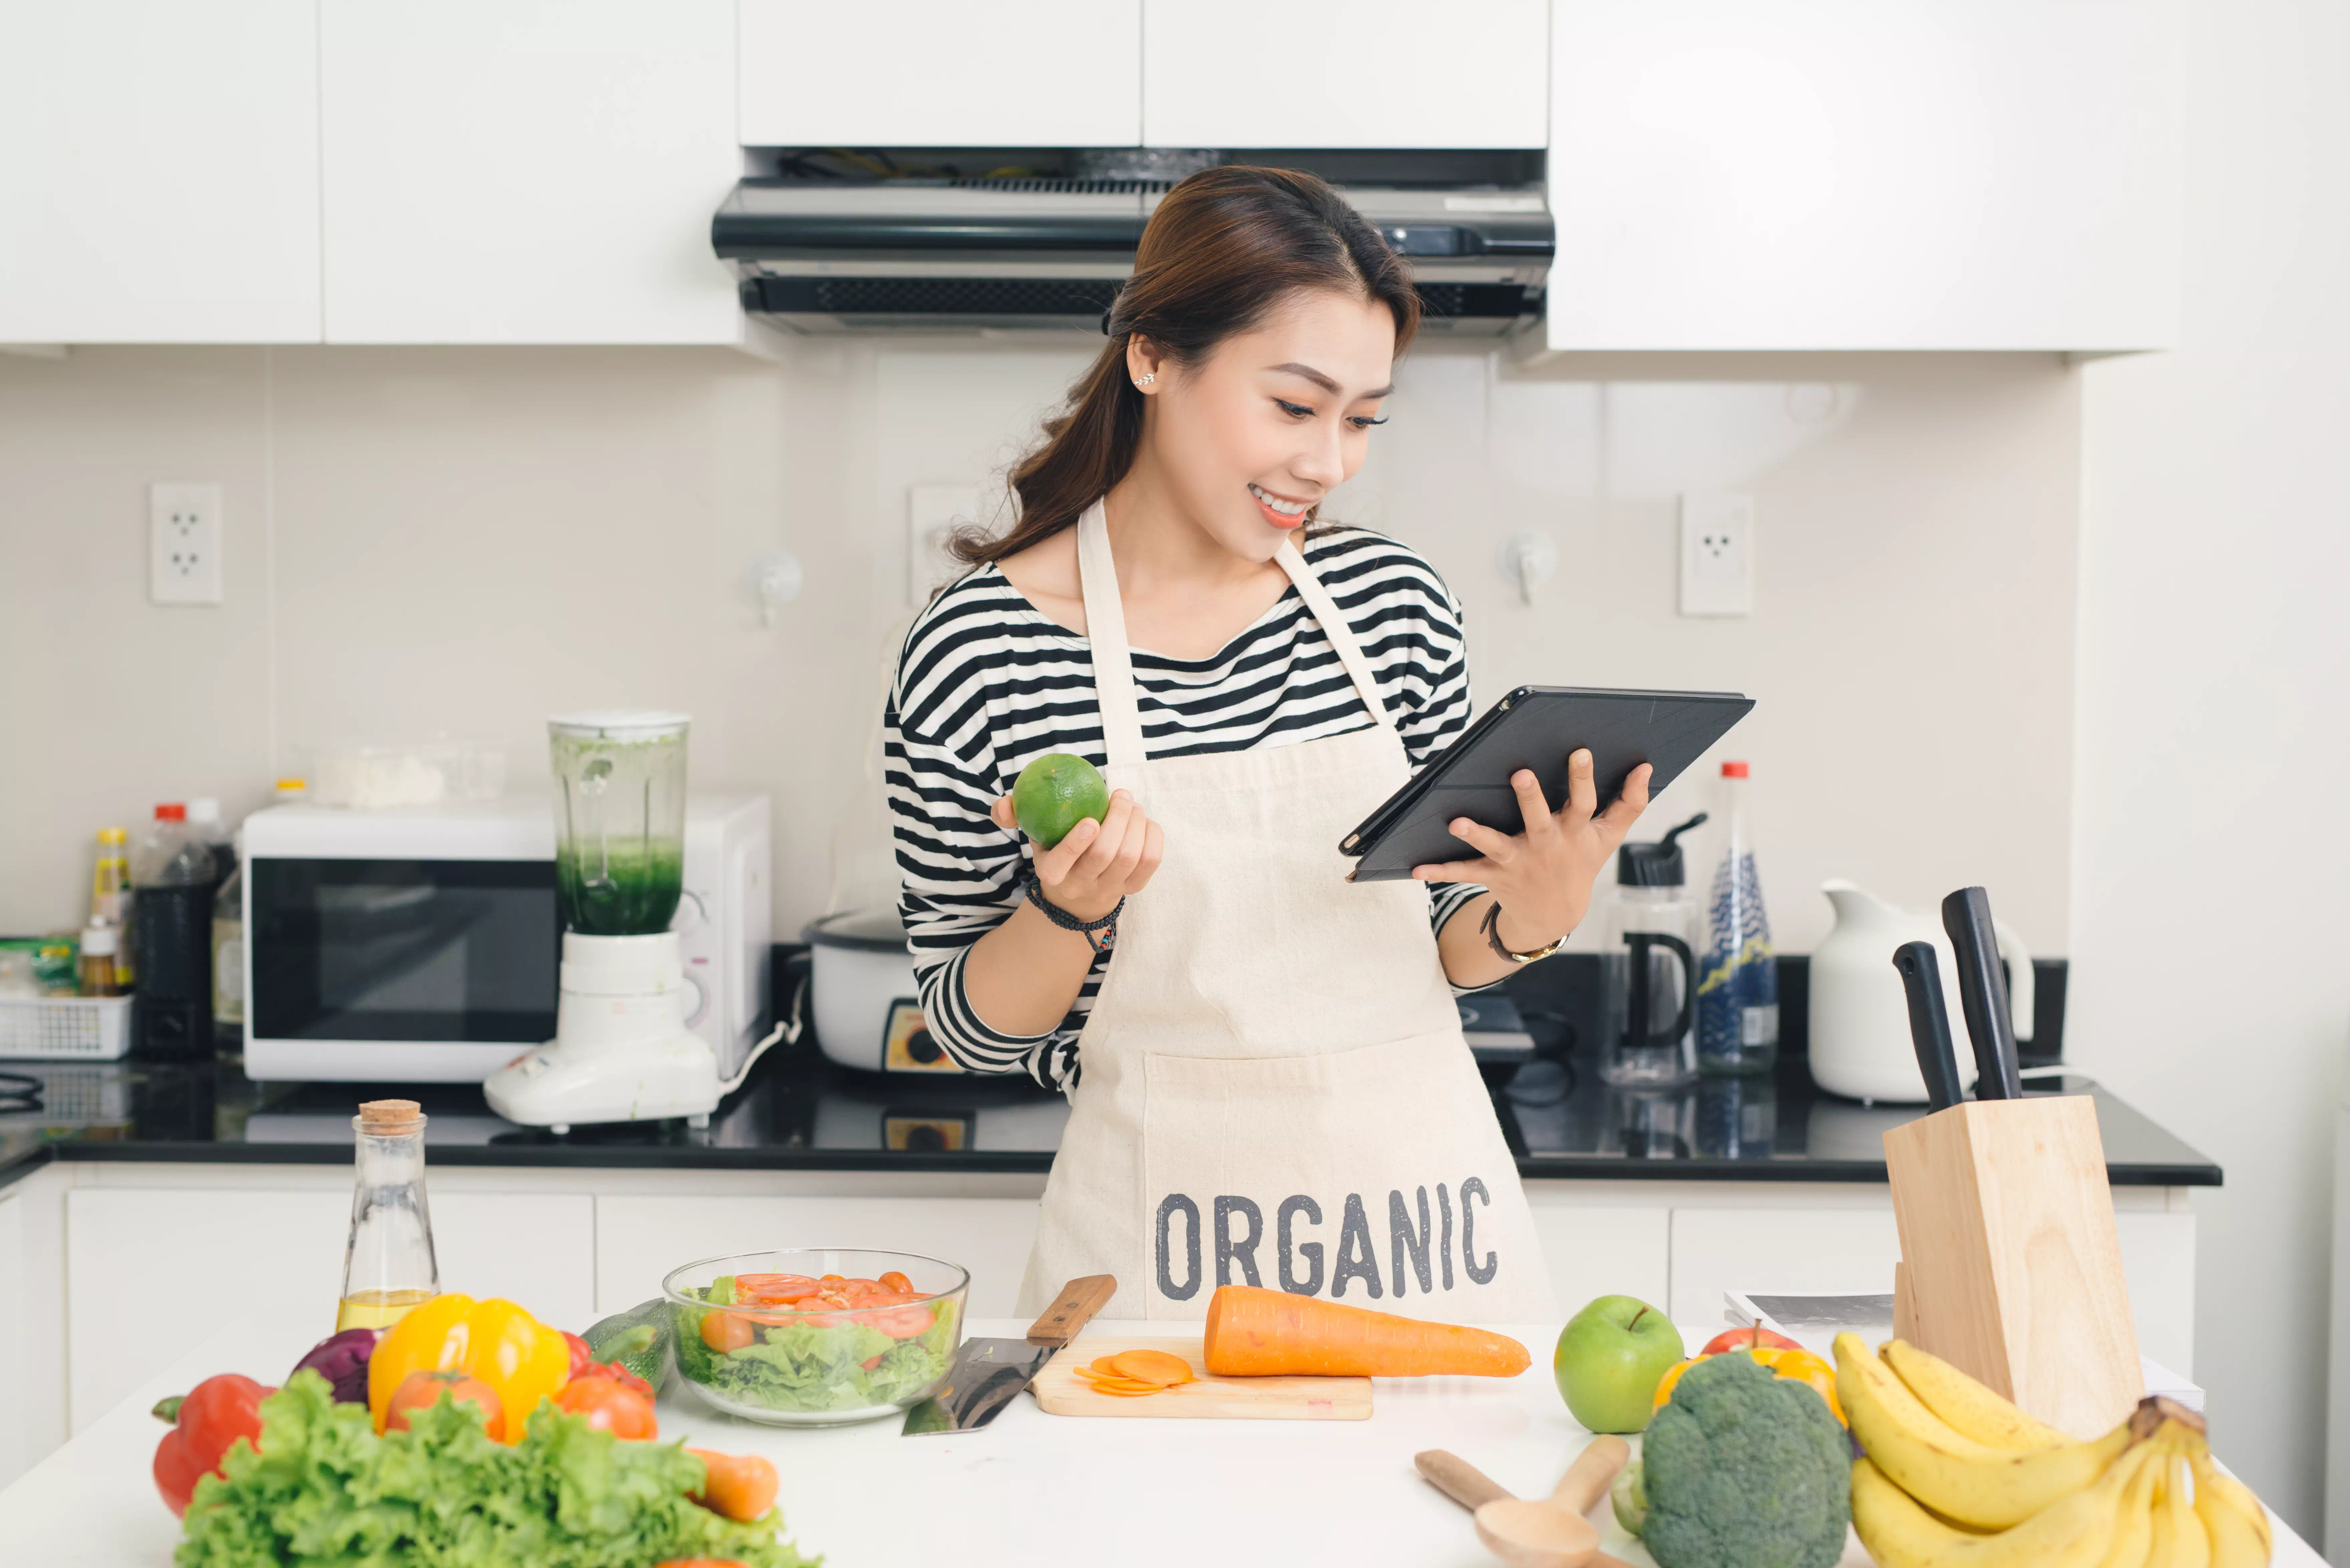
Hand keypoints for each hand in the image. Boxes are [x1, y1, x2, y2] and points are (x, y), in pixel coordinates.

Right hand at [990, 788, 1163, 924]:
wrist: (1079, 895)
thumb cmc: (1054, 851)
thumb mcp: (1031, 835)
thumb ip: (1012, 815)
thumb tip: (1005, 803)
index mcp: (1051, 872)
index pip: (1062, 861)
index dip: (1077, 842)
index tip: (1091, 819)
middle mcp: (1080, 885)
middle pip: (1105, 855)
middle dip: (1118, 819)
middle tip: (1121, 795)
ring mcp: (1109, 888)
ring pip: (1130, 857)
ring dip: (1135, 823)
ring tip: (1131, 805)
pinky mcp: (1133, 887)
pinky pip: (1150, 861)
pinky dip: (1152, 836)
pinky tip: (1144, 821)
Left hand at [1410, 751, 1651, 949]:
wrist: (1556, 915)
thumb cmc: (1582, 862)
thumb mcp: (1610, 837)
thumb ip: (1630, 802)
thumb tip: (1647, 767)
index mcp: (1575, 832)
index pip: (1583, 801)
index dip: (1582, 778)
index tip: (1579, 750)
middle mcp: (1546, 846)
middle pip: (1539, 819)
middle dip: (1530, 798)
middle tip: (1520, 774)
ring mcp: (1519, 862)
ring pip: (1496, 846)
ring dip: (1476, 834)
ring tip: (1457, 821)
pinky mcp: (1494, 876)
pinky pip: (1465, 873)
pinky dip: (1441, 871)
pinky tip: (1417, 868)